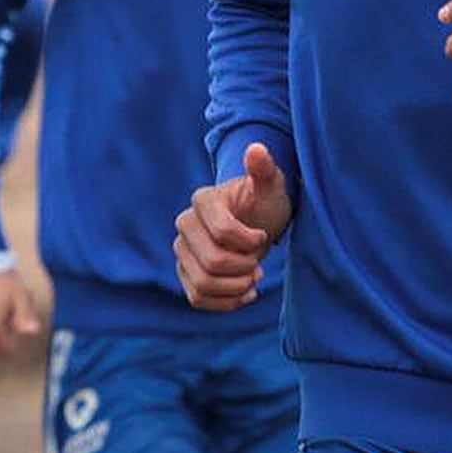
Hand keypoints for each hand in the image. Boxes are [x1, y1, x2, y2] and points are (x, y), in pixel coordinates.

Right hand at [173, 144, 292, 311]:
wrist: (255, 222)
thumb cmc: (263, 201)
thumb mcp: (270, 186)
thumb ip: (263, 170)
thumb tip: (257, 149)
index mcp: (203, 200)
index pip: (223, 232)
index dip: (249, 242)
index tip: (263, 237)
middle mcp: (185, 224)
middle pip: (211, 262)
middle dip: (243, 268)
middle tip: (260, 264)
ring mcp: (182, 250)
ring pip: (202, 284)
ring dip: (235, 288)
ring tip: (253, 279)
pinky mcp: (185, 273)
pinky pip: (197, 298)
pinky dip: (224, 303)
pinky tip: (245, 293)